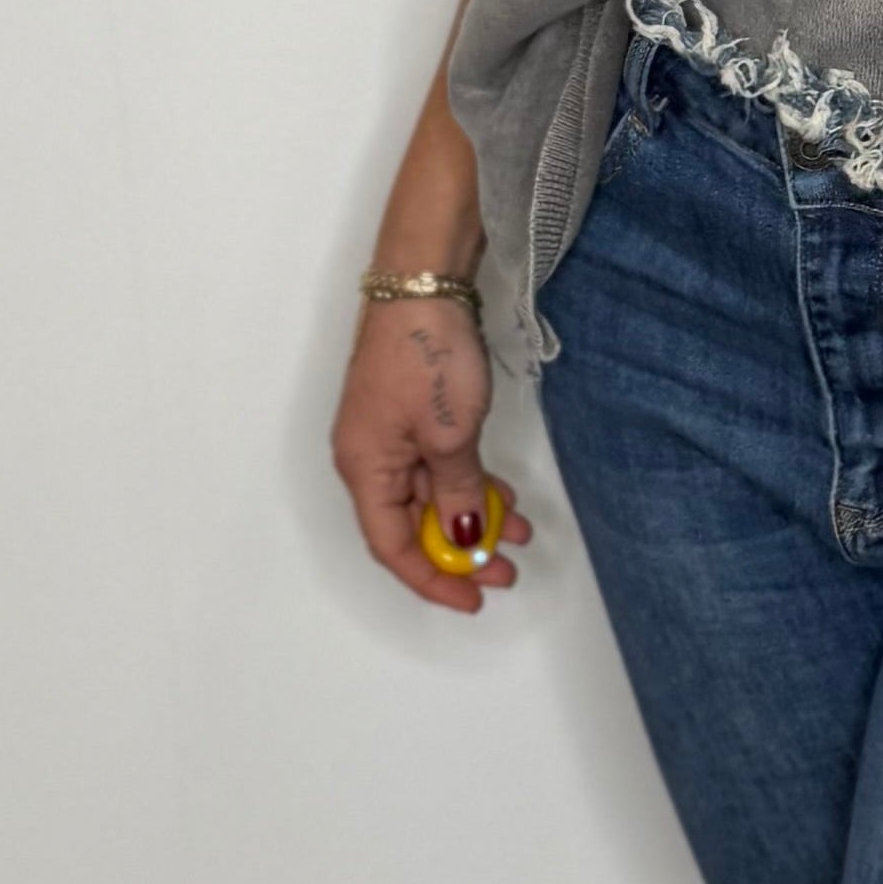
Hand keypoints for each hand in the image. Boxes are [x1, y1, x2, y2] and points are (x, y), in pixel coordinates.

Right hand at [330, 296, 537, 610]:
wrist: (424, 283)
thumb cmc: (427, 356)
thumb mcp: (452, 435)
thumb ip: (457, 492)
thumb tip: (461, 538)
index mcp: (364, 469)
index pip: (391, 547)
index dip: (432, 579)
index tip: (473, 599)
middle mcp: (369, 458)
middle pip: (411, 526)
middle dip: (459, 553)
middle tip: (504, 573)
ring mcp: (391, 436)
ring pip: (431, 496)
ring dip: (472, 517)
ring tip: (518, 535)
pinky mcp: (412, 415)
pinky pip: (439, 466)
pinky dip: (470, 484)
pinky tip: (504, 497)